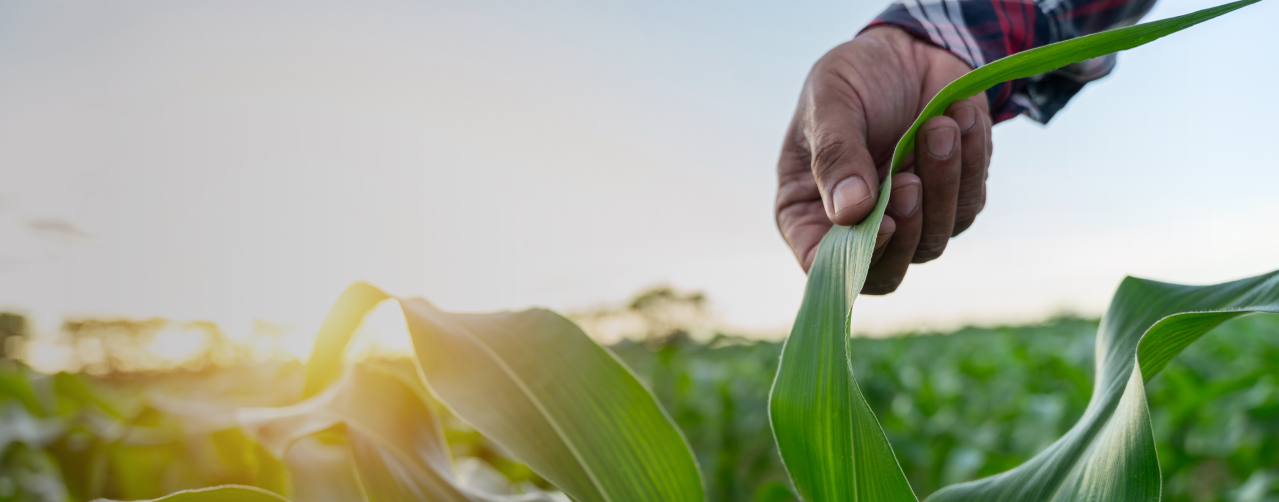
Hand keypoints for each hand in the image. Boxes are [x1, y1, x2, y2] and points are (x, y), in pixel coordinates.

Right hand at [775, 26, 991, 293]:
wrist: (905, 48)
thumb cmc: (852, 76)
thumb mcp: (829, 102)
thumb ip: (835, 154)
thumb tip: (850, 211)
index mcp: (807, 210)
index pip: (822, 263)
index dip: (854, 261)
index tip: (885, 223)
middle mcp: (856, 225)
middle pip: (886, 270)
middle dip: (908, 225)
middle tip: (909, 176)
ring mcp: (907, 216)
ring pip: (933, 239)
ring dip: (942, 186)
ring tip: (939, 127)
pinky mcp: (950, 199)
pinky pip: (969, 203)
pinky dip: (970, 163)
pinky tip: (959, 117)